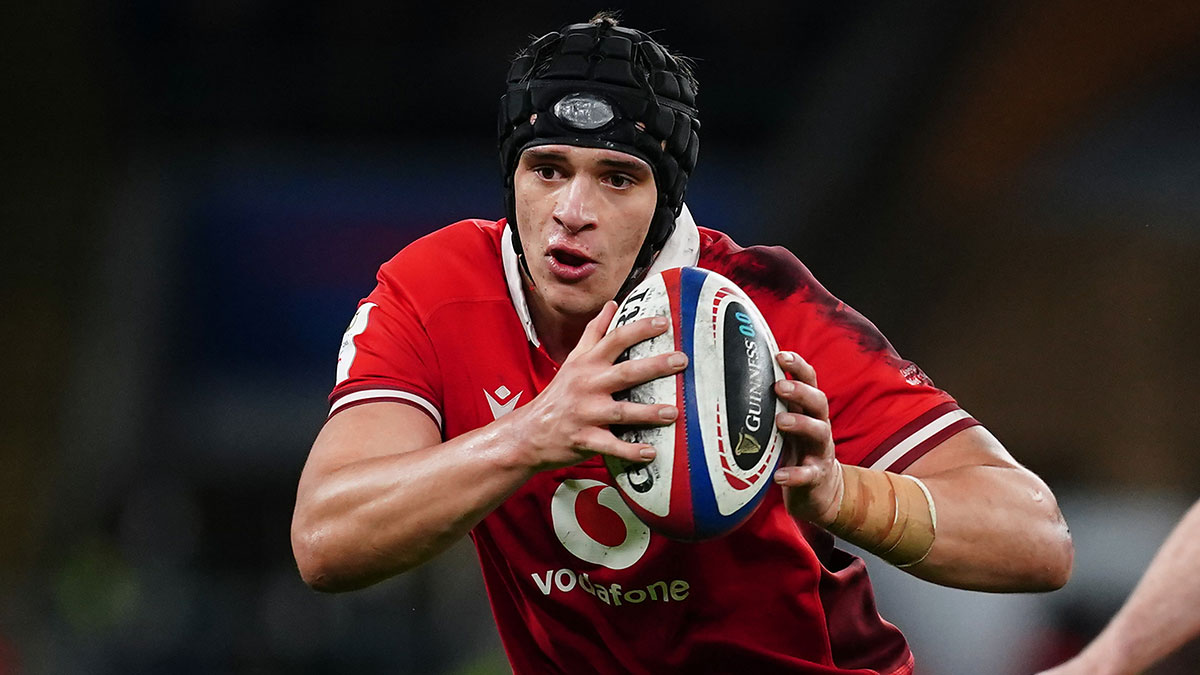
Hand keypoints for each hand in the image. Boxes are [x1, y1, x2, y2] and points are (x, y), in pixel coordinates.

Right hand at [510, 301, 687, 472]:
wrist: (530, 431)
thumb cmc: (559, 393)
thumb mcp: (573, 359)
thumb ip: (594, 332)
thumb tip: (612, 304)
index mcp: (587, 363)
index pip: (615, 339)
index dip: (640, 328)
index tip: (664, 322)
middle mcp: (588, 385)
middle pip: (625, 372)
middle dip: (655, 366)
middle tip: (681, 360)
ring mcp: (586, 413)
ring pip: (621, 411)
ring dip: (648, 412)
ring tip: (673, 412)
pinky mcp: (585, 439)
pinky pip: (611, 445)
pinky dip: (630, 450)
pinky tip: (650, 452)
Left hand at [772, 351, 843, 524]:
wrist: (820, 491)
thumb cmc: (795, 451)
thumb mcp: (784, 425)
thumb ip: (768, 406)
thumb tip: (732, 380)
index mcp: (807, 410)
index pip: (809, 381)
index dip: (798, 367)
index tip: (780, 355)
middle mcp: (818, 426)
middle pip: (818, 401)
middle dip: (800, 391)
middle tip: (779, 387)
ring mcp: (820, 451)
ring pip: (819, 432)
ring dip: (800, 424)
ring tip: (781, 422)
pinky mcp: (817, 477)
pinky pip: (809, 474)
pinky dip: (795, 474)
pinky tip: (779, 476)